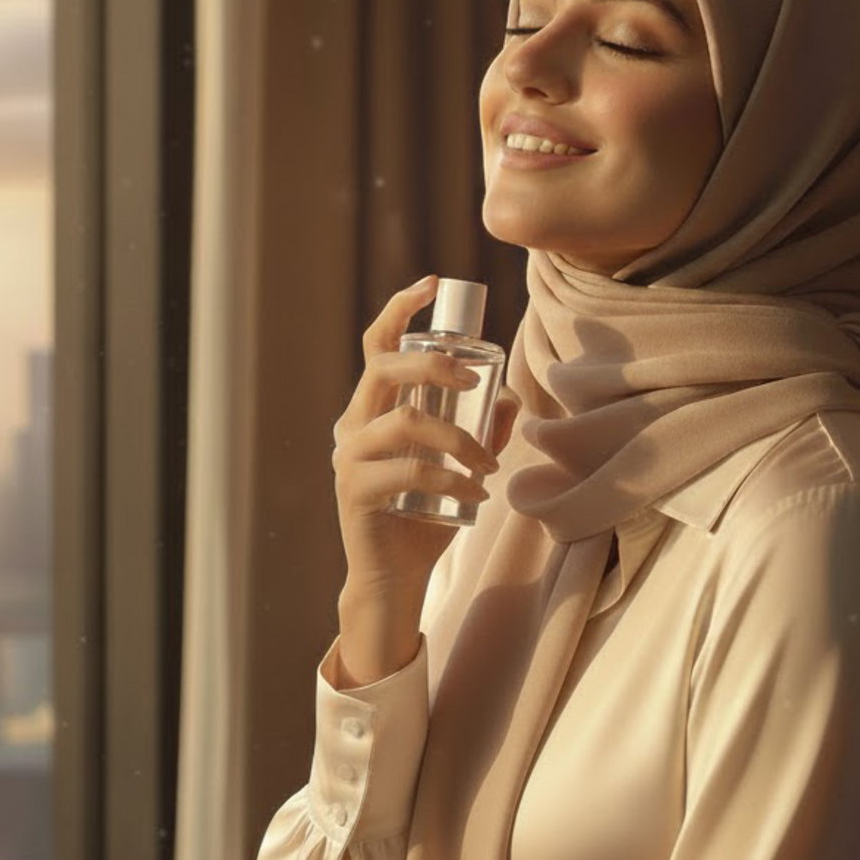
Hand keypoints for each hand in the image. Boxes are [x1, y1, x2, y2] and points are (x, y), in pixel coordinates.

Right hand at [332, 275, 520, 607]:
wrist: (395, 577)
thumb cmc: (425, 517)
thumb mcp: (459, 467)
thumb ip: (481, 432)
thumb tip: (510, 397)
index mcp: (371, 408)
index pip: (377, 344)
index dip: (401, 308)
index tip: (433, 282)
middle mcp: (353, 424)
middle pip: (384, 366)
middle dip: (434, 362)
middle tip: (478, 378)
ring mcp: (349, 456)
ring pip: (404, 419)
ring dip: (457, 437)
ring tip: (487, 465)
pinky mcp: (354, 489)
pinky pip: (408, 470)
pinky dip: (450, 478)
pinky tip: (475, 494)